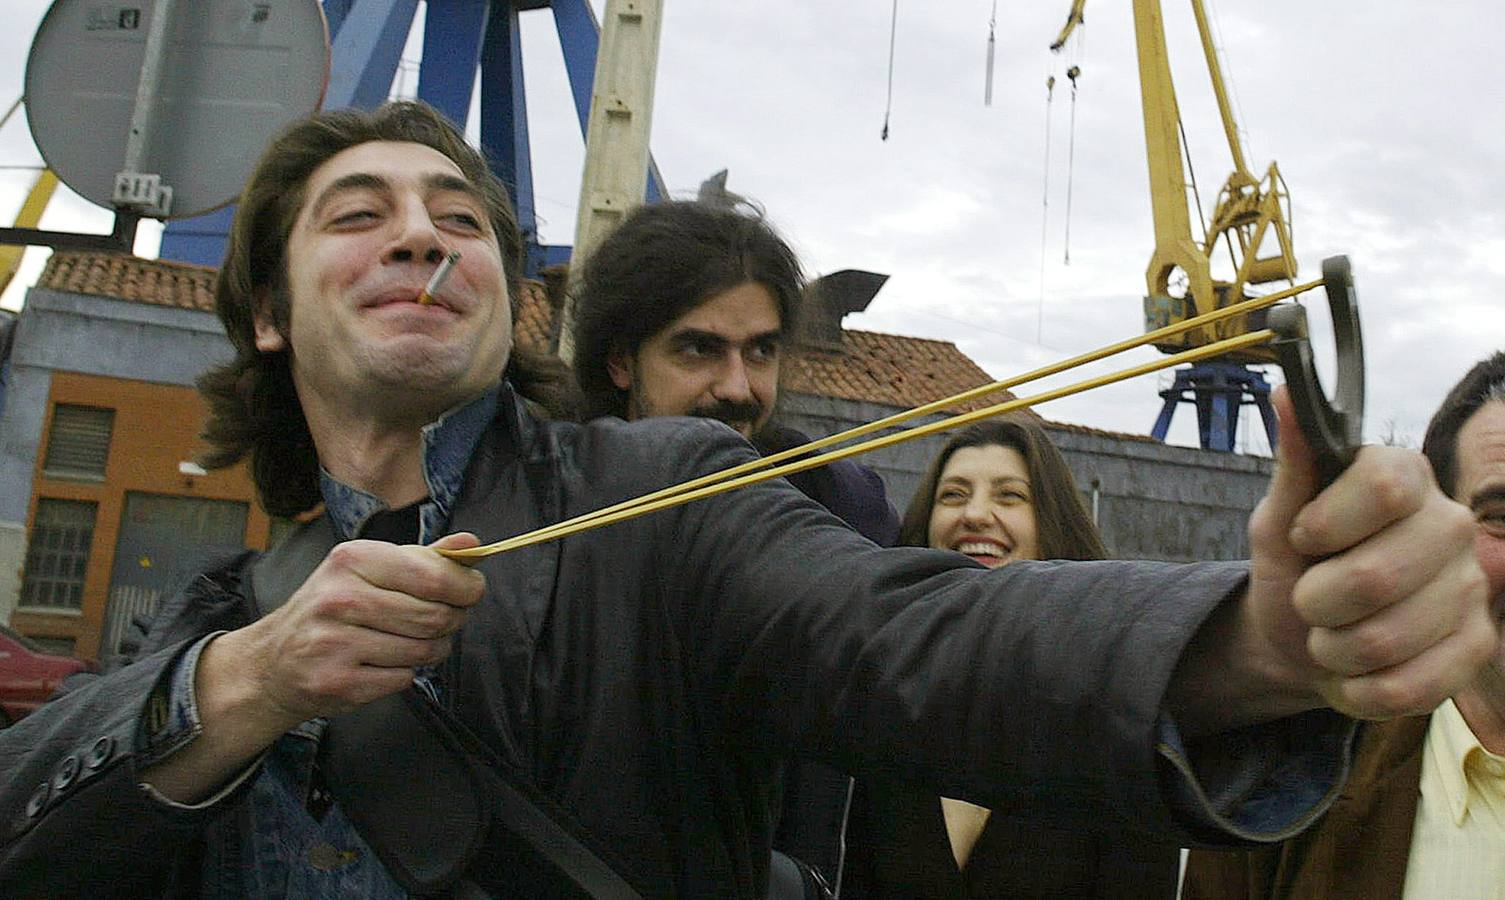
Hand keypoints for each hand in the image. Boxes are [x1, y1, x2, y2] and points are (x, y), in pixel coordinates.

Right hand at [140, 533, 484, 802]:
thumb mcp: (369, 569)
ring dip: (432, 649)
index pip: (433, 576)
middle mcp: (340, 599)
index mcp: (352, 560)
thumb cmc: (333, 608)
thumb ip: (424, 558)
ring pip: (423, 651)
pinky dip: (405, 673)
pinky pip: (403, 679)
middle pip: (434, 617)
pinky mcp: (337, 682)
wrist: (272, 662)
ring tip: (415, 641)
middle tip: (446, 620)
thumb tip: (471, 544)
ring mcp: (335, 643)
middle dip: (451, 621)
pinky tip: (386, 662)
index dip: (466, 587)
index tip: (472, 592)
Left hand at [1244, 387, 1495, 719]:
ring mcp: (1472, 589)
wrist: (1302, 636)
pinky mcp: (1475, 647)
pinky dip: (1359, 687)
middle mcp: (1450, 526)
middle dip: (1316, 600)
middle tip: (1310, 599)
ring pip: (1386, 637)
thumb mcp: (1278, 517)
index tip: (1304, 539)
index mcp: (1405, 478)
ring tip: (1329, 634)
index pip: (1386, 485)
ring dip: (1332, 648)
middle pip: (1377, 574)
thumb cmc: (1295, 564)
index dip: (1328, 523)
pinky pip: (1408, 685)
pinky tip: (1353, 670)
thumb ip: (1293, 463)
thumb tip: (1286, 390)